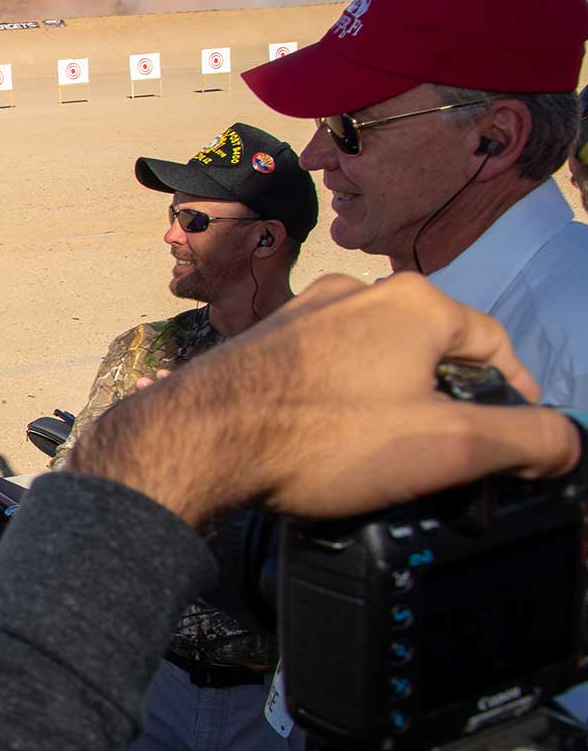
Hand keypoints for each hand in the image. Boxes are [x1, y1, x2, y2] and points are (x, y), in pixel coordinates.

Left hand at [71, 274, 582, 525]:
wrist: (199, 441)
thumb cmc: (322, 437)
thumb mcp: (447, 446)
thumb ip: (524, 440)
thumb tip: (568, 441)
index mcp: (415, 302)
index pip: (494, 346)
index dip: (515, 398)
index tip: (515, 443)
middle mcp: (358, 291)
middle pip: (433, 352)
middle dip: (447, 404)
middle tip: (447, 459)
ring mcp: (304, 313)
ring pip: (376, 362)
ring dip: (392, 405)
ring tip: (386, 458)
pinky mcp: (263, 342)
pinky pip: (325, 372)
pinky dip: (341, 405)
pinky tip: (330, 444)